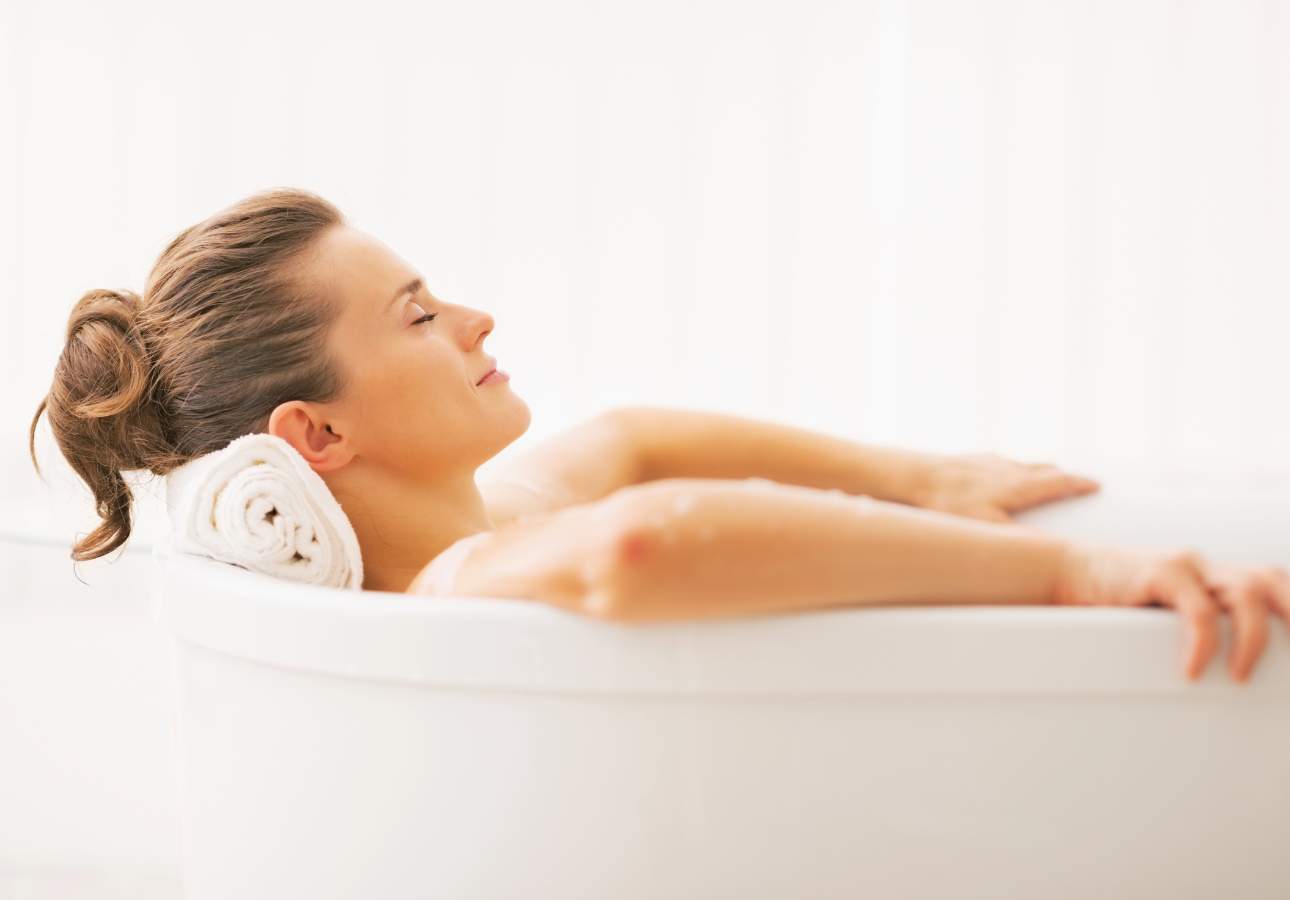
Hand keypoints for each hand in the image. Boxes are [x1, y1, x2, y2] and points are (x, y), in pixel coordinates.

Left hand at [913, 452, 1100, 523]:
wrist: (914, 475)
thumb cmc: (950, 503)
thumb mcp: (987, 527)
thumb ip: (1018, 540)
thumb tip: (1049, 553)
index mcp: (1019, 485)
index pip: (1058, 482)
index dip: (1079, 484)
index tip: (1096, 484)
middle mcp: (1008, 468)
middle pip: (1044, 469)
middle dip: (1062, 476)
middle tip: (1076, 481)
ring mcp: (989, 461)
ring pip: (1021, 464)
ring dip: (1037, 469)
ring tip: (1045, 474)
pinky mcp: (970, 459)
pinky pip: (998, 463)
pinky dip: (1009, 468)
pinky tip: (1000, 473)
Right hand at [1053, 542, 1289, 682]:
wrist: (1065, 573)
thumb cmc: (1116, 607)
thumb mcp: (1167, 621)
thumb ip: (1201, 631)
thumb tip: (1233, 681)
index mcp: (1219, 578)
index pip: (1276, 587)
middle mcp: (1212, 568)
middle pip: (1274, 581)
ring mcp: (1188, 566)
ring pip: (1246, 593)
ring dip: (1254, 639)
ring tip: (1240, 676)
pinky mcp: (1160, 570)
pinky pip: (1197, 609)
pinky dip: (1204, 643)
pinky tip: (1193, 670)